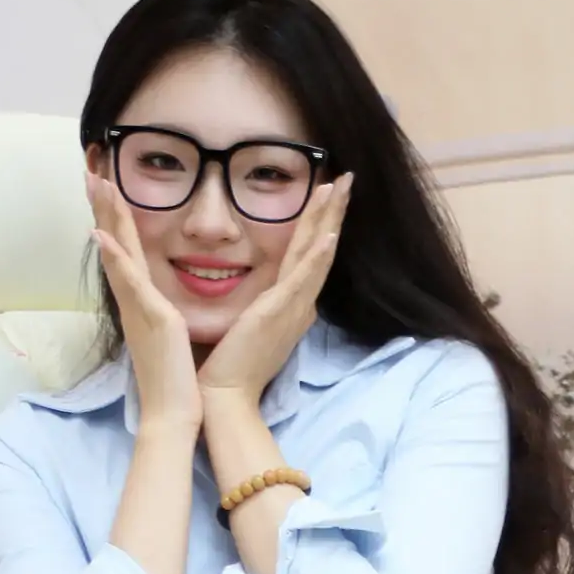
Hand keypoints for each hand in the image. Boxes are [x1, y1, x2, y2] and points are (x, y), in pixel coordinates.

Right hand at [86, 172, 201, 431]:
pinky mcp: (151, 318)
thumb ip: (163, 314)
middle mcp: (134, 300)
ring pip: (118, 253)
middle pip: (116, 244)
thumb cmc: (176, 380)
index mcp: (142, 302)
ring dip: (105, 217)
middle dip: (104, 207)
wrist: (173, 413)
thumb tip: (164, 302)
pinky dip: (114, 258)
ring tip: (95, 184)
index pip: (126, 253)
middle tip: (91, 171)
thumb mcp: (171, 336)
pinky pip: (129, 283)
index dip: (116, 220)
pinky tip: (100, 236)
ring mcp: (139, 307)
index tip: (108, 188)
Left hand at [195, 175, 353, 409]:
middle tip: (347, 177)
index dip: (323, 223)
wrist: (226, 396)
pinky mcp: (279, 313)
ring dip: (330, 219)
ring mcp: (293, 308)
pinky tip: (328, 234)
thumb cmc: (232, 366)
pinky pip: (303, 279)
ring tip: (341, 188)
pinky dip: (317, 256)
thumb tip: (264, 294)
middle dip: (333, 210)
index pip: (311, 255)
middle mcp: (300, 303)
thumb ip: (262, 306)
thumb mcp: (252, 326)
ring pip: (317, 254)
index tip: (329, 195)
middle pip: (321, 248)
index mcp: (292, 305)